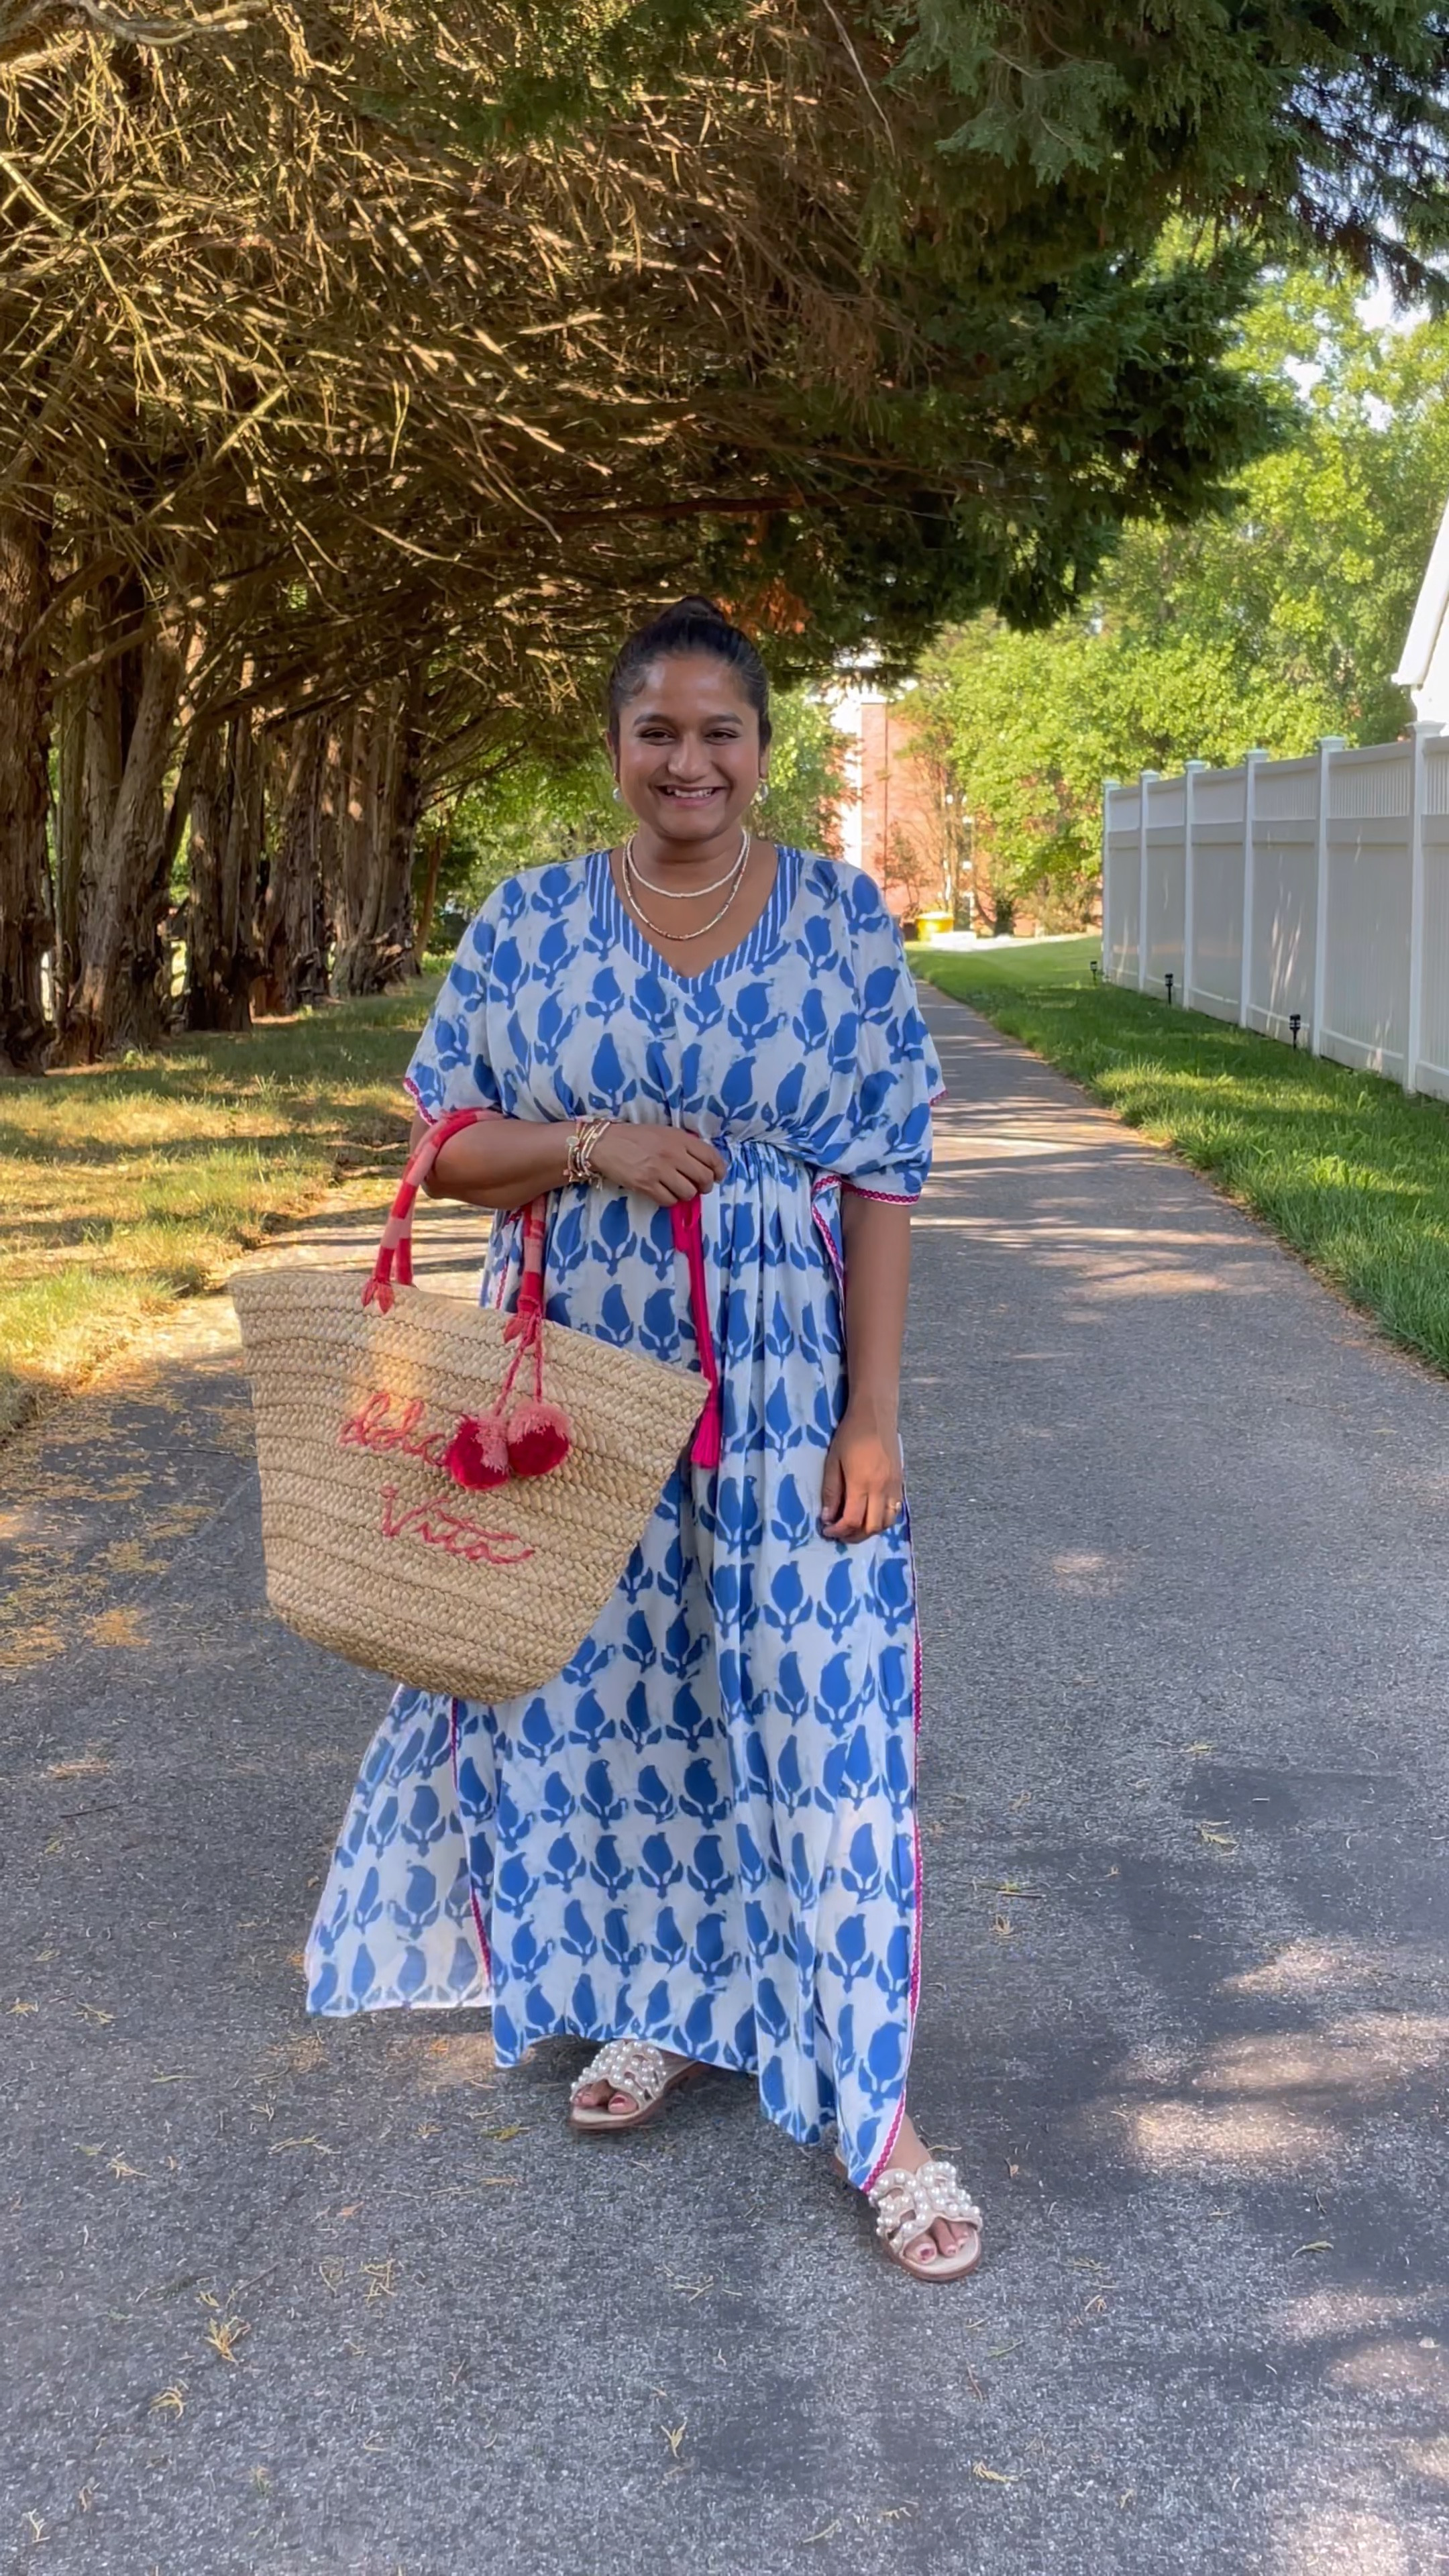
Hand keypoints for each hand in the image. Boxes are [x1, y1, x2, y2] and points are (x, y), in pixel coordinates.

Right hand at [590, 1123, 725, 1207]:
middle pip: (703, 1178)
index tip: (718, 1176)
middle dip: (706, 1186)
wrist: (606, 1143)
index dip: (719, 1170)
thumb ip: (684, 1144)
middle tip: (700, 1187)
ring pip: (688, 1192)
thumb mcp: (664, 1132)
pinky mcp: (646, 1185)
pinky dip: (671, 1200)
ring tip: (680, 1190)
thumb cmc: (635, 1136)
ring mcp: (660, 1171)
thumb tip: (703, 1162)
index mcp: (679, 1139)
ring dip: (688, 1194)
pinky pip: (669, 1201)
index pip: (711, 1157)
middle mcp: (673, 1154)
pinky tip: (665, 1193)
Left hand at [819, 1403, 902, 1542]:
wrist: (876, 1415)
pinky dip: (882, 1519)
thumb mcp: (833, 1461)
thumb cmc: (850, 1434)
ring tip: (854, 1527)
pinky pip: (895, 1510)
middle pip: (872, 1527)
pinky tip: (869, 1514)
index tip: (827, 1530)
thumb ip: (831, 1491)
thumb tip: (828, 1517)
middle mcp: (882, 1489)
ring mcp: (894, 1486)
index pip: (853, 1520)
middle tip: (840, 1534)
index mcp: (862, 1483)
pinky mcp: (900, 1482)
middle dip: (854, 1536)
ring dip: (870, 1531)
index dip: (839, 1531)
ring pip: (887, 1522)